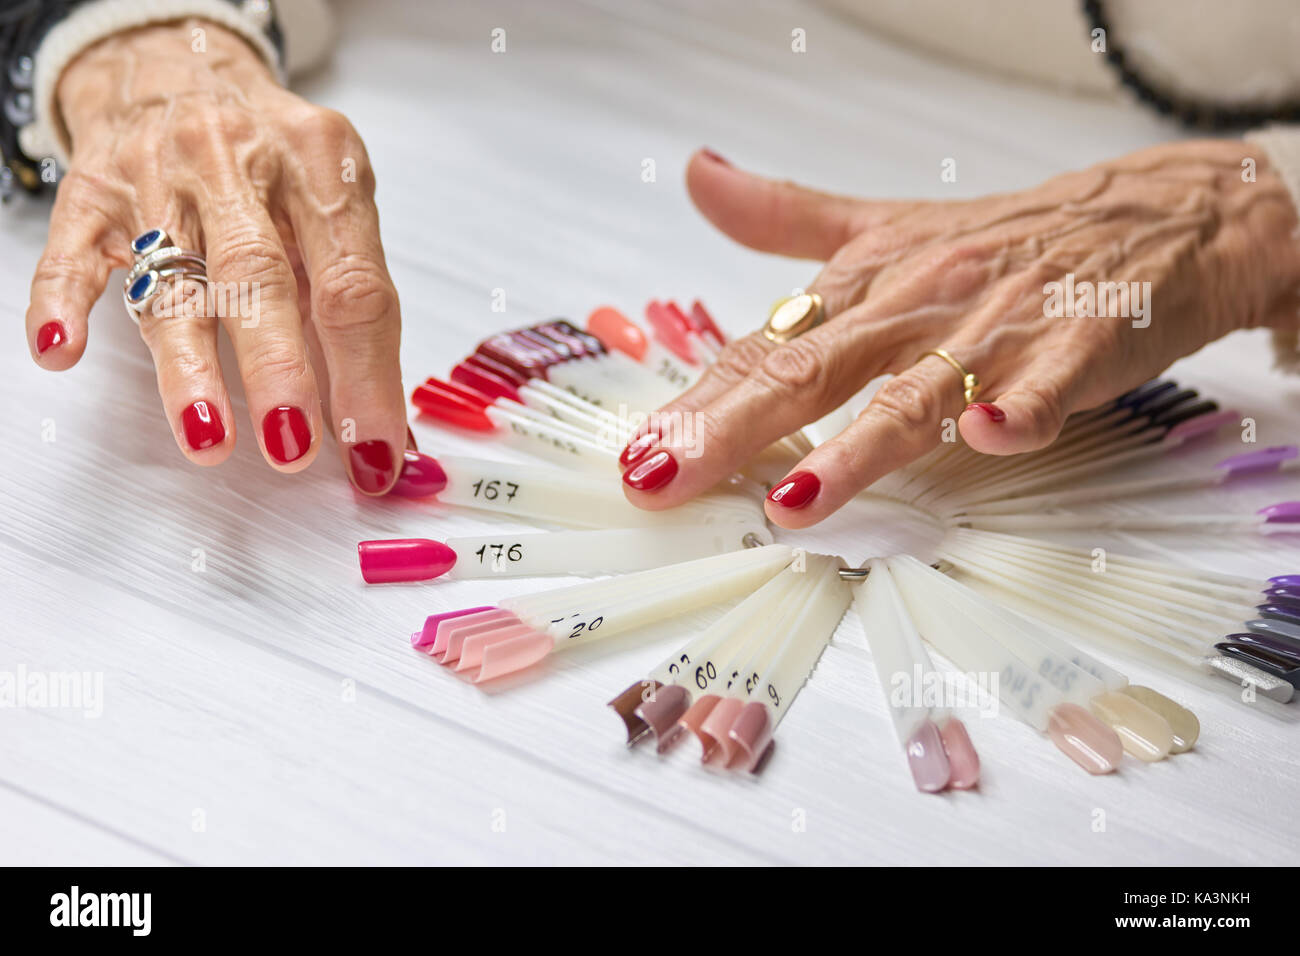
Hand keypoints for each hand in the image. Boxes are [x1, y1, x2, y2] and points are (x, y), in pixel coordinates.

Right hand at [26, 20, 406, 493]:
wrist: (179, 65)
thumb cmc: (269, 155)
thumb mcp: (331, 205)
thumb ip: (352, 306)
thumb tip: (380, 424)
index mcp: (319, 166)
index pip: (354, 286)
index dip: (366, 376)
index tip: (373, 452)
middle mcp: (240, 162)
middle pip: (262, 277)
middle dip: (280, 370)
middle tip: (293, 446)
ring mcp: (159, 173)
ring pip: (172, 278)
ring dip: (190, 367)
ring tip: (209, 436)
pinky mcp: (93, 189)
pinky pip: (72, 250)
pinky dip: (63, 302)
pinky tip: (63, 350)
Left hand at [620, 143, 1299, 525]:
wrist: (1155, 210)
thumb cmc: (1007, 235)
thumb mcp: (888, 222)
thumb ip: (785, 215)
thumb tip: (696, 175)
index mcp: (867, 281)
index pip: (768, 345)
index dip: (701, 398)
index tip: (643, 450)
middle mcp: (917, 302)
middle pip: (815, 369)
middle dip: (735, 428)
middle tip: (670, 478)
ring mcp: (997, 326)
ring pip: (918, 391)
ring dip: (857, 447)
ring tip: (795, 500)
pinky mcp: (1078, 344)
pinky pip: (1048, 382)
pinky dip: (1023, 407)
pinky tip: (993, 436)